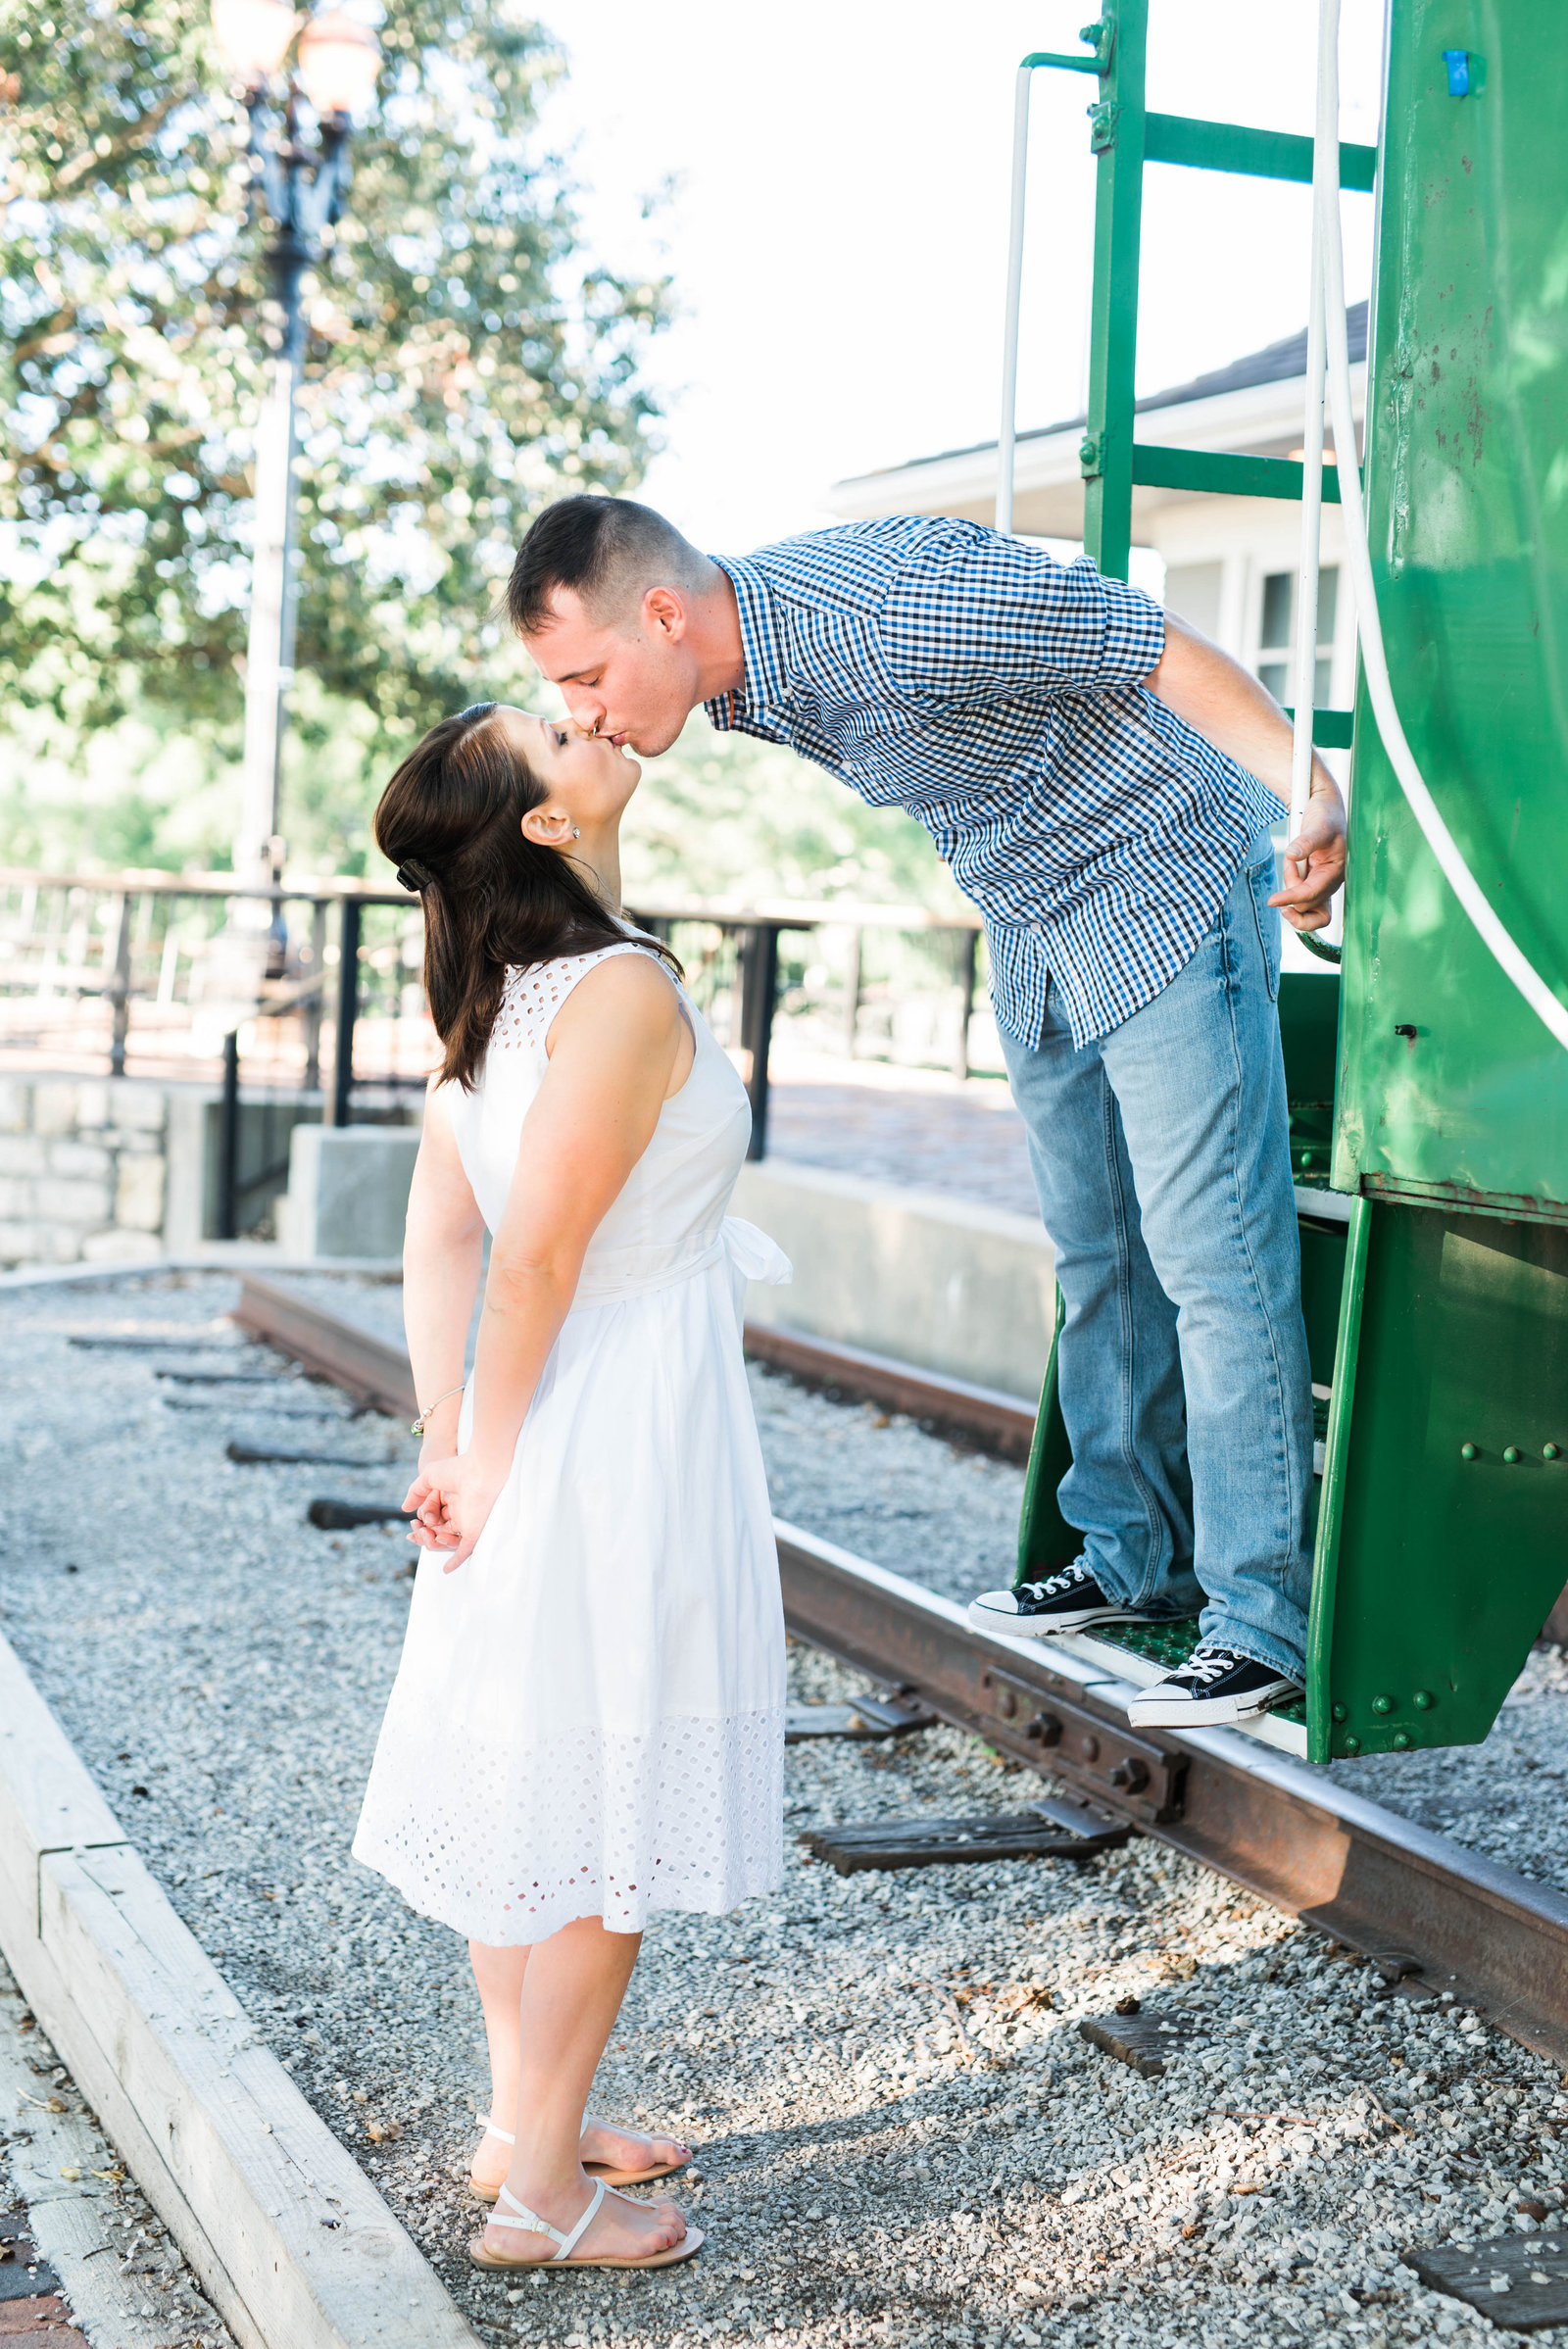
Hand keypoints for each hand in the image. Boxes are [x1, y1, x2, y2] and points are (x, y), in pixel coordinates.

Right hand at [402, 1449, 507, 1572]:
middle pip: (437, 1532)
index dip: (421, 1524)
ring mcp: (468, 1523)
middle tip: (416, 1528)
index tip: (414, 1523)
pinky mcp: (474, 1532)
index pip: (433, 1519)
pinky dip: (455, 1561)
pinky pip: (465, 1551)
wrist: (481, 1469)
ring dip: (432, 1542)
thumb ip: (416, 1492)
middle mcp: (461, 1513)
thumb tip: (405, 1509)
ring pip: (447, 1543)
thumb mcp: (429, 1477)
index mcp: (452, 1500)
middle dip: (423, 1534)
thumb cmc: (457, 1468)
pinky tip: (446, 1569)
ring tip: (425, 1531)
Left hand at [1270, 772, 1346, 931]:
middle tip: (1290, 863)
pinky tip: (1291, 869)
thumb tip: (1291, 855)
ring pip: (1303, 904)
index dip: (1291, 898)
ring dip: (1291, 888)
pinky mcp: (1314, 882)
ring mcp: (1323, 884)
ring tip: (1293, 862)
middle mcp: (1330, 883)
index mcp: (1336, 872)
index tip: (1271, 901)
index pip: (1311, 894)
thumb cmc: (1326, 815)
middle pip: (1305, 904)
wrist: (1325, 809)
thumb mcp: (1318, 825)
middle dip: (1291, 888)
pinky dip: (1291, 889)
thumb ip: (1307, 841)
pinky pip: (1301, 897)